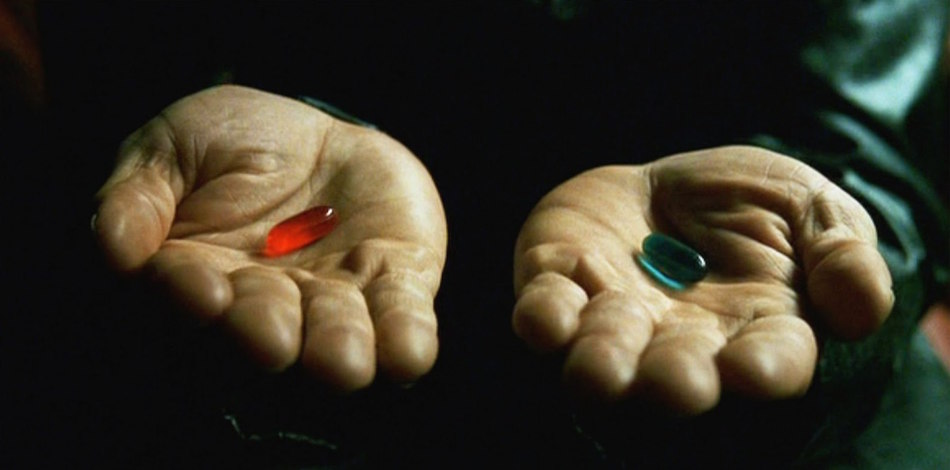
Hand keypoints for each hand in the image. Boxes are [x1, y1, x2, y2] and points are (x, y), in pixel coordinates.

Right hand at [95, 85, 446, 390]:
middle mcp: (268, 303)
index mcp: (202, 275)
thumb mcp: (174, 146)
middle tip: (273, 338)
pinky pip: (403, 319)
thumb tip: (113, 246)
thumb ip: (138, 193)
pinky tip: (408, 353)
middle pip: (263, 328)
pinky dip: (406, 339)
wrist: (321, 134)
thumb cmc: (234, 142)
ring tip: (341, 363)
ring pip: (335, 337)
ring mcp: (334, 299)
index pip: (188, 295)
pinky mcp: (396, 284)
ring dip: (338, 349)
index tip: (202, 289)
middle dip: (267, 332)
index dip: (192, 295)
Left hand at [512, 146, 892, 413]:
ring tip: (601, 366)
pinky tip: (545, 316)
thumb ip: (843, 256)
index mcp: (755, 330)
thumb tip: (860, 311)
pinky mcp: (558, 282)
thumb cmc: (754, 205)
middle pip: (676, 375)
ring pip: (602, 356)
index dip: (763, 369)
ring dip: (601, 361)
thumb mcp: (814, 211)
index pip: (770, 361)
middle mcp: (680, 340)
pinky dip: (542, 316)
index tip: (752, 369)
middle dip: (672, 380)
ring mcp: (614, 317)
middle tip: (674, 381)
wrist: (677, 182)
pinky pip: (543, 310)